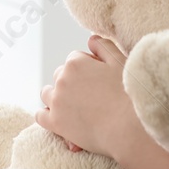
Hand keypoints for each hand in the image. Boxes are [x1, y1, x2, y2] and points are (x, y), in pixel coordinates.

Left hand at [35, 35, 145, 160]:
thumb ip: (104, 47)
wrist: (128, 128)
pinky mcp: (55, 123)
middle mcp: (62, 79)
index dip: (88, 68)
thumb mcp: (120, 62)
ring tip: (75, 106)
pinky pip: (40, 115)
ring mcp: (56, 102)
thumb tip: (90, 39)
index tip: (99, 80)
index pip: (75, 59)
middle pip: (60, 75)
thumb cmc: (128, 94)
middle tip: (91, 95)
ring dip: (57, 96)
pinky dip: (47, 115)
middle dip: (72, 82)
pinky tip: (59, 117)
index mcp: (76, 62)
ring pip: (48, 93)